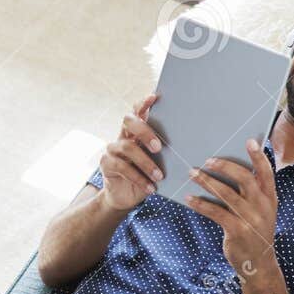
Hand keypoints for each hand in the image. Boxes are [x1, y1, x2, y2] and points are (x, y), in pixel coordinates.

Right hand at [98, 93, 163, 212]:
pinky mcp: (106, 163)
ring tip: (159, 176)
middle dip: (145, 131)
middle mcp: (123, 135)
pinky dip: (139, 178)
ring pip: (127, 147)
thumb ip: (163, 151)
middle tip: (159, 147)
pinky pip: (122, 167)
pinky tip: (150, 188)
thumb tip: (188, 143)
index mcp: (137, 132)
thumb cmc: (147, 176)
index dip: (143, 103)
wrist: (126, 197)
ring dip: (146, 163)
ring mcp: (113, 148)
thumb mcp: (158, 163)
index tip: (154, 97)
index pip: (137, 111)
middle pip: (129, 121)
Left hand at [185, 140, 278, 279]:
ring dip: (207, 181)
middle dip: (225, 166)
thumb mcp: (262, 211)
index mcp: (270, 198)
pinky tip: (189, 198)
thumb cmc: (255, 232)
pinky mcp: (237, 231)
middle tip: (208, 160)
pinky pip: (216, 212)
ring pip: (227, 194)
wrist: (258, 264)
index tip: (250, 141)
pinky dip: (201, 204)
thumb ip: (254, 193)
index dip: (259, 156)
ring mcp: (251, 219)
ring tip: (192, 173)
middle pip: (245, 178)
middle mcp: (263, 206)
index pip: (267, 172)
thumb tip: (232, 169)